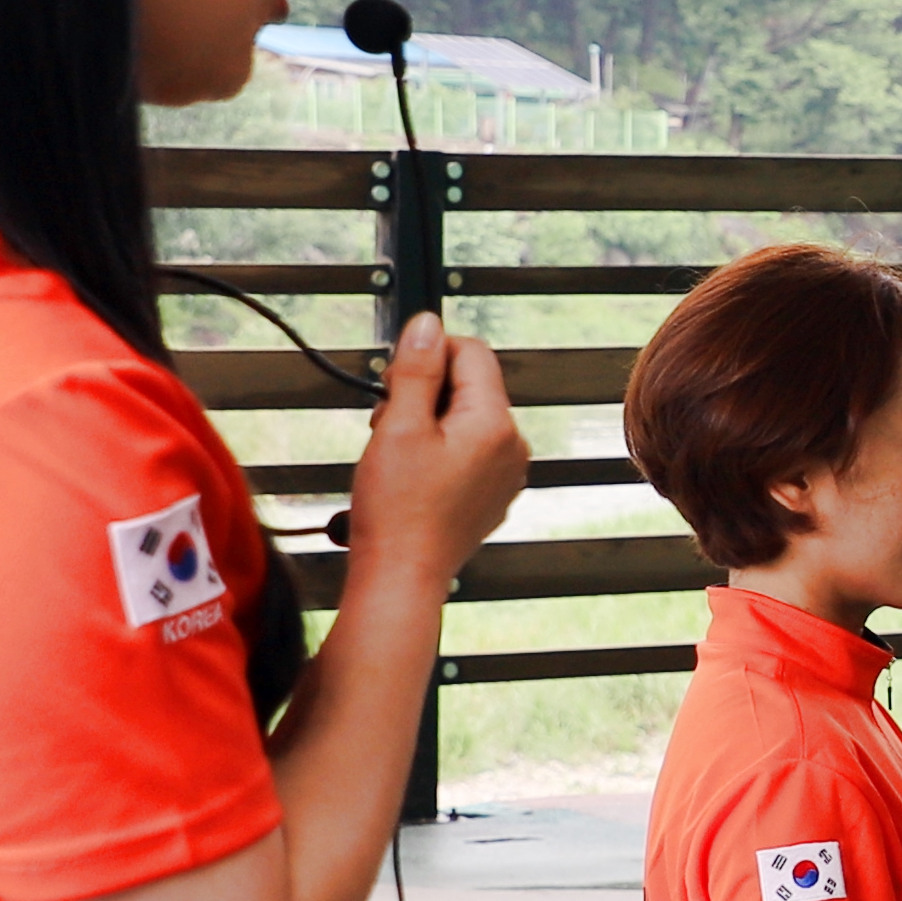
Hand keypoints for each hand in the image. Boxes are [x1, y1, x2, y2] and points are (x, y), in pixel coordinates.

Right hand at [343, 316, 529, 591]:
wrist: (402, 576)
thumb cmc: (398, 511)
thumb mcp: (398, 426)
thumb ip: (415, 369)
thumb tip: (428, 324)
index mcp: (495, 424)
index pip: (473, 352)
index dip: (429, 354)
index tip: (397, 376)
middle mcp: (512, 446)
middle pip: (470, 386)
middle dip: (424, 393)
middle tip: (389, 423)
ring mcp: (506, 472)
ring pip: (466, 418)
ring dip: (427, 422)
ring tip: (397, 453)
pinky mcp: (492, 493)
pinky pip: (469, 451)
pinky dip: (438, 450)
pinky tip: (412, 474)